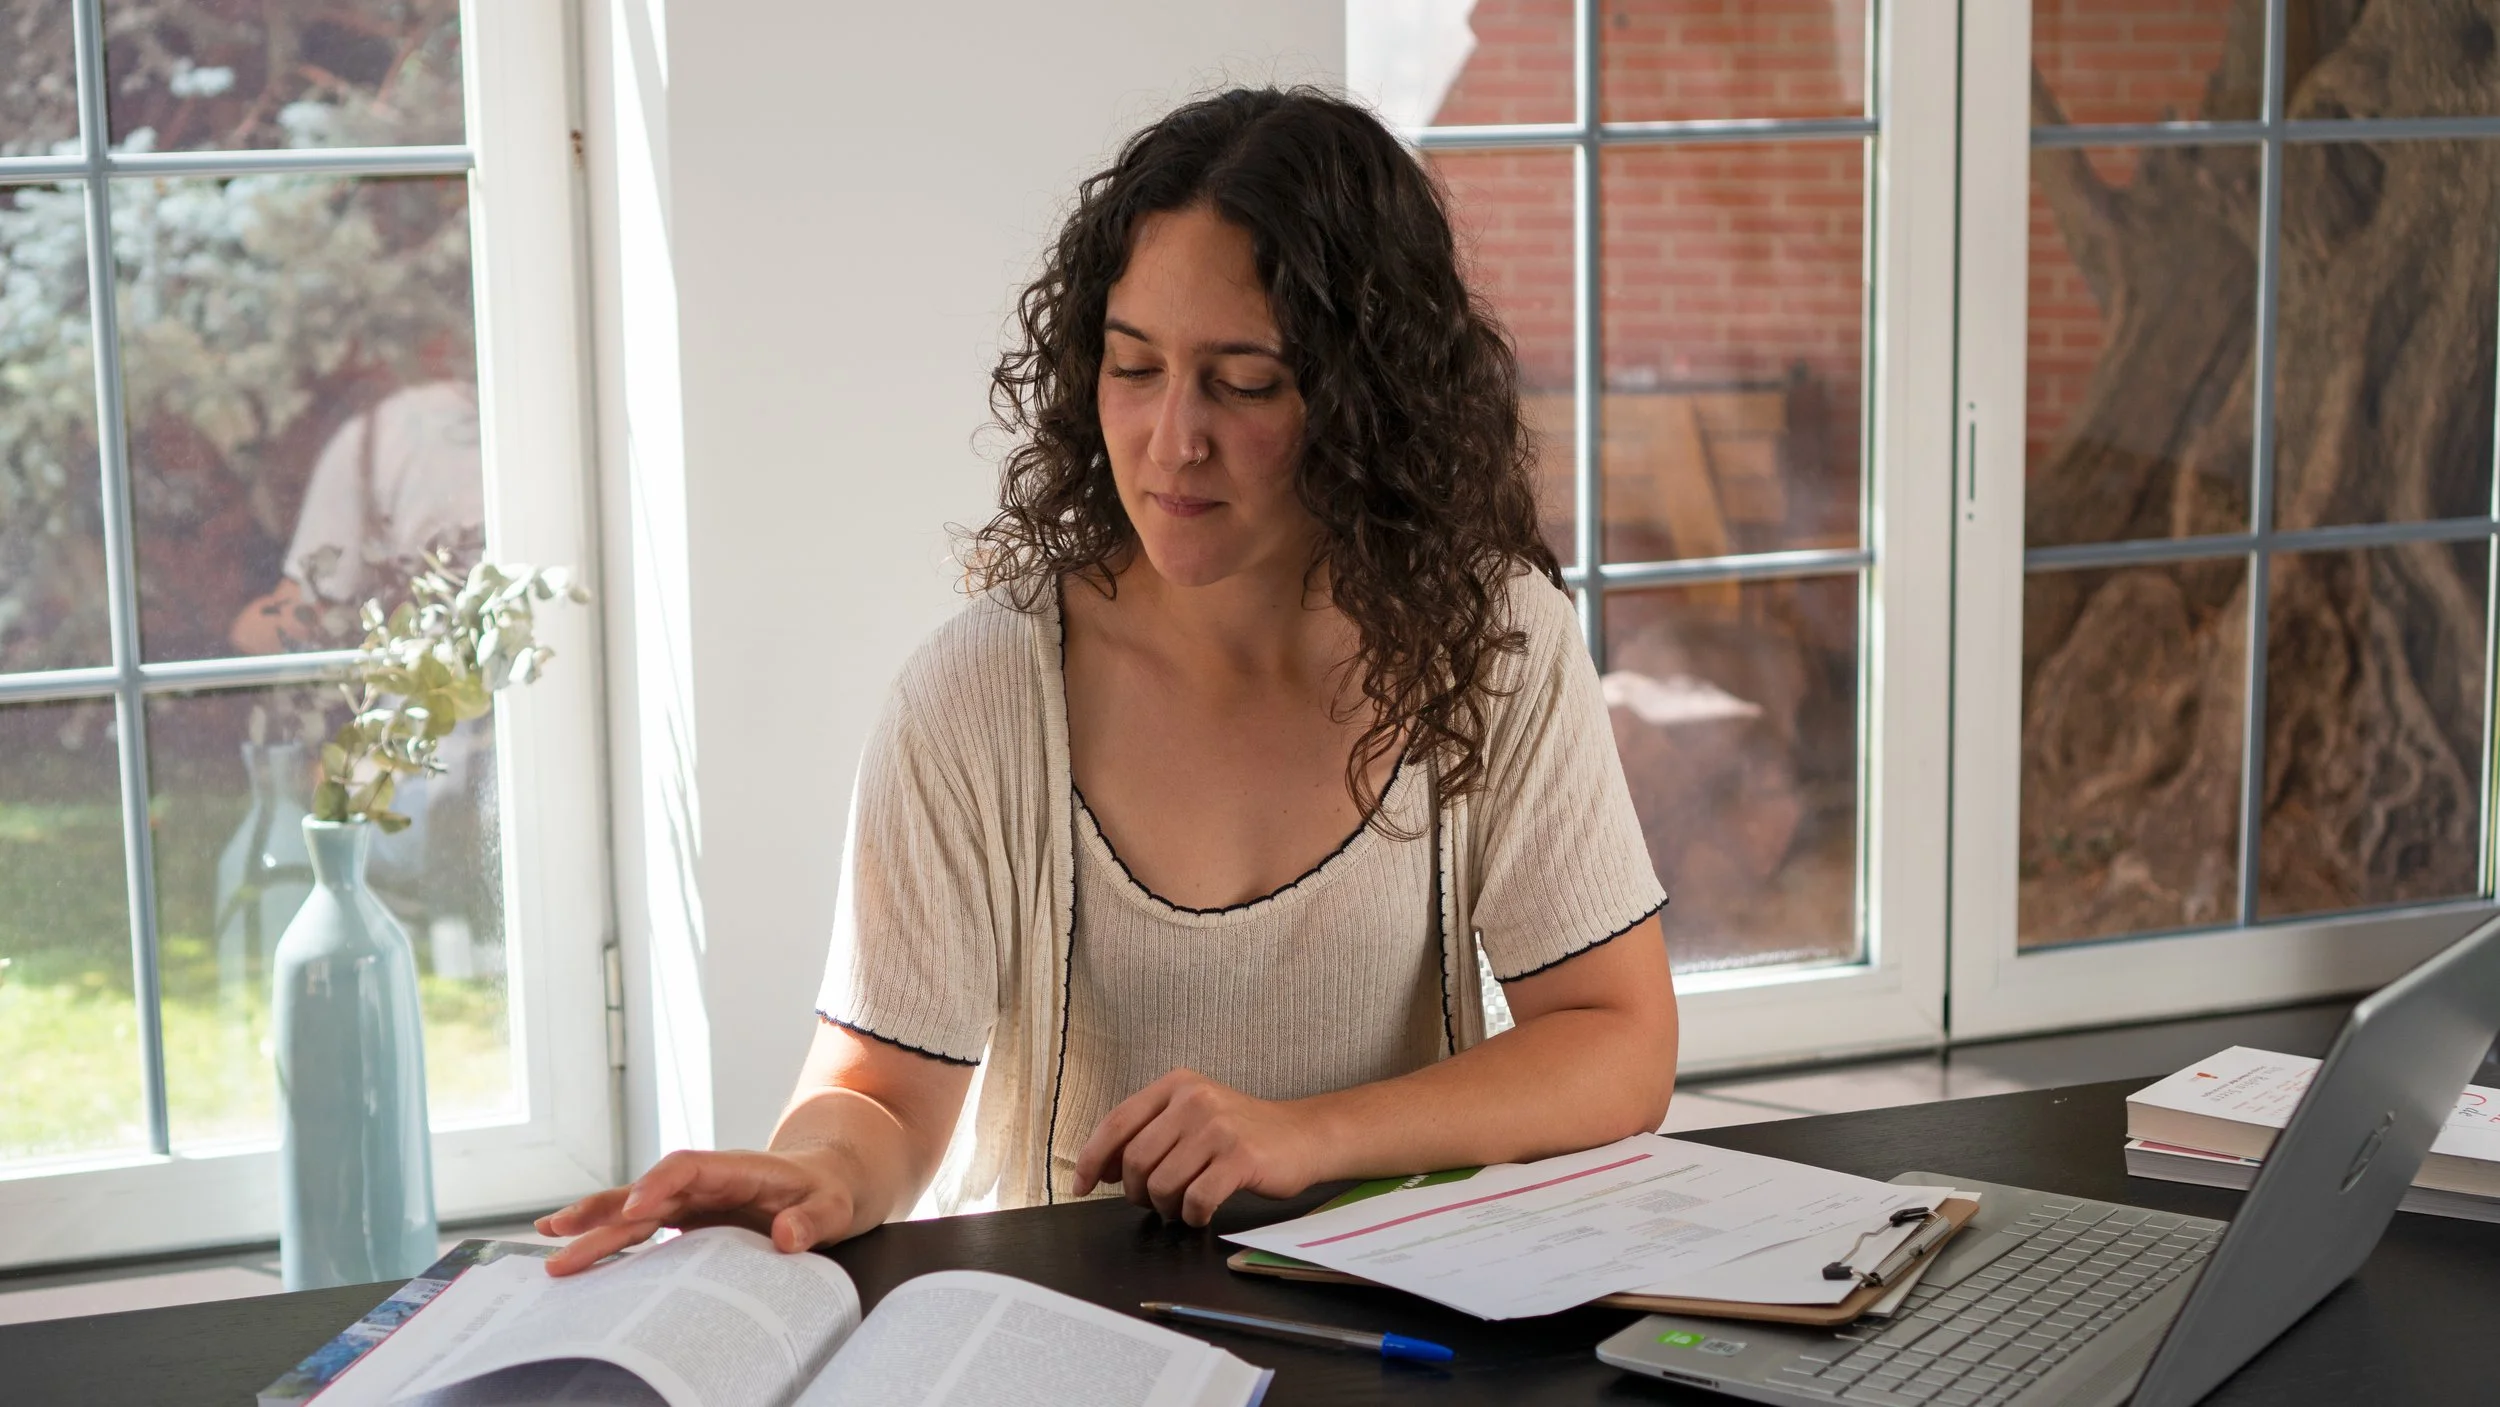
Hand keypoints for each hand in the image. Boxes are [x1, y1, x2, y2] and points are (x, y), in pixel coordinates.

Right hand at [534, 1147, 857, 1275]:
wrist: (826, 1181)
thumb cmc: (829, 1193)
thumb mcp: (835, 1207)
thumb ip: (813, 1220)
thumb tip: (786, 1236)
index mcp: (736, 1169)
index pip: (688, 1168)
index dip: (661, 1185)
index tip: (638, 1210)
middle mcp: (705, 1180)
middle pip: (646, 1190)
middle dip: (605, 1210)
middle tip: (562, 1232)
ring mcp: (692, 1198)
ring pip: (634, 1206)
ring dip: (594, 1221)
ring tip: (550, 1238)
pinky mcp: (687, 1216)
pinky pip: (642, 1224)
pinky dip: (609, 1233)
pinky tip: (575, 1245)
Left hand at [1072, 1069, 1326, 1225]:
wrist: (1304, 1136)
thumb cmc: (1242, 1133)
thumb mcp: (1193, 1116)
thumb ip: (1151, 1132)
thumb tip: (1104, 1168)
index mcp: (1176, 1085)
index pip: (1117, 1122)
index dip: (1092, 1158)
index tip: (1082, 1185)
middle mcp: (1194, 1100)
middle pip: (1137, 1160)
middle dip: (1137, 1192)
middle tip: (1153, 1201)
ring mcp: (1219, 1128)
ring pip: (1163, 1184)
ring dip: (1166, 1207)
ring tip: (1182, 1206)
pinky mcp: (1241, 1158)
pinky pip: (1196, 1200)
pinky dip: (1193, 1215)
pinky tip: (1202, 1212)